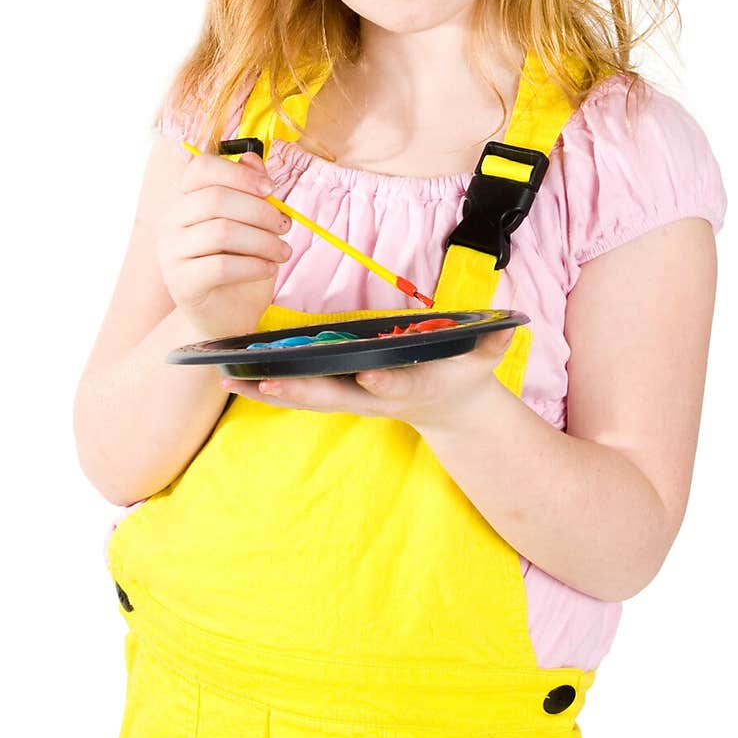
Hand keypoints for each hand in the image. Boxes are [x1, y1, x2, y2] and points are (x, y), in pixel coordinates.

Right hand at [157, 149, 293, 340]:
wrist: (225, 317)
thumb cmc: (239, 266)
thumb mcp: (252, 224)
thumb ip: (250, 191)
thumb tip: (253, 157)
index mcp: (186, 200)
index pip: (201, 168)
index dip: (240, 173)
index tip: (271, 189)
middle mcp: (171, 222)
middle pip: (216, 199)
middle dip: (260, 211)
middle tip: (284, 226)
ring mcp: (170, 254)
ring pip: (222, 232)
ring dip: (263, 241)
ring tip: (282, 251)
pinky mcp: (180, 283)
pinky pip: (222, 266)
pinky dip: (254, 265)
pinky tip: (268, 268)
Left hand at [219, 326, 515, 430]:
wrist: (450, 408)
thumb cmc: (463, 376)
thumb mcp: (484, 359)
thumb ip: (493, 344)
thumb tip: (509, 329)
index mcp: (410, 385)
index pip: (395, 384)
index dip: (384, 381)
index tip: (369, 374)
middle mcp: (373, 396)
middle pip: (333, 396)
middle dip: (300, 389)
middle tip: (266, 381)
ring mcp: (351, 399)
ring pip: (304, 397)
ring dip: (267, 390)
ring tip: (228, 379)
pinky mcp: (336, 394)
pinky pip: (295, 392)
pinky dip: (264, 388)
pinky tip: (232, 379)